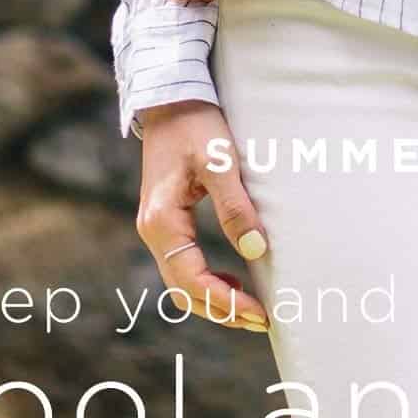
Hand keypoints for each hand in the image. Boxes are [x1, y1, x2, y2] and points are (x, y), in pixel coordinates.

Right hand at [135, 99, 270, 333]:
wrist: (170, 97)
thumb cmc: (195, 125)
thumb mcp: (220, 163)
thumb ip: (236, 208)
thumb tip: (257, 251)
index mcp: (162, 222)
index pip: (193, 281)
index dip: (228, 303)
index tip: (262, 313)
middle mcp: (153, 231)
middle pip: (184, 291)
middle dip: (223, 310)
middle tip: (264, 319)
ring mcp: (156, 227)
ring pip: (182, 283)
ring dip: (215, 300)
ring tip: (253, 307)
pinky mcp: (166, 221)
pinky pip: (183, 265)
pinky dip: (207, 281)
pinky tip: (234, 279)